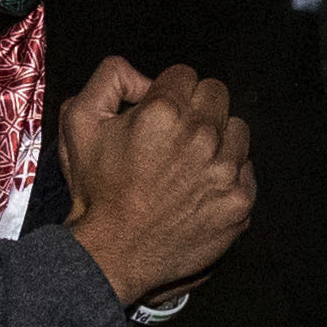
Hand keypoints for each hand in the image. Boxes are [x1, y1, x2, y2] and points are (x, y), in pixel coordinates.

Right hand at [57, 56, 255, 305]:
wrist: (112, 251)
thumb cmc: (96, 190)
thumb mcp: (78, 122)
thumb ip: (109, 79)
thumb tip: (142, 75)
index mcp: (163, 111)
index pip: (185, 75)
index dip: (167, 93)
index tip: (157, 115)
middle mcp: (200, 136)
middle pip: (216, 94)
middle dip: (196, 108)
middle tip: (175, 135)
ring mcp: (223, 170)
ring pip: (237, 130)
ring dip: (218, 140)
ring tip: (190, 163)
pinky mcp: (238, 201)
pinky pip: (247, 170)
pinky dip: (229, 175)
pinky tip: (201, 188)